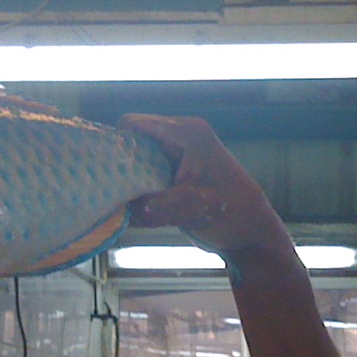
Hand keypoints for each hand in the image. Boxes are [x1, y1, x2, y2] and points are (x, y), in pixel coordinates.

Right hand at [119, 115, 292, 260]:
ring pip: (137, 157)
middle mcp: (181, 137)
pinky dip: (137, 185)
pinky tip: (130, 204)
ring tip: (117, 197)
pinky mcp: (175, 171)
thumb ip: (157, 207)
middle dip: (120, 161)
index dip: (117, 141)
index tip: (106, 167)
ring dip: (128, 176)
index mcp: (188, 133)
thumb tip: (120, 211)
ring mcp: (178, 153)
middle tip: (108, 186)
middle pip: (133, 139)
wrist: (250, 232)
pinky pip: (146, 171)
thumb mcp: (193, 210)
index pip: (135, 123)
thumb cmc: (231, 215)